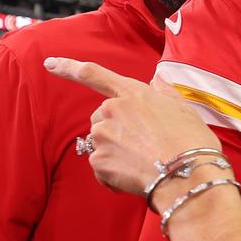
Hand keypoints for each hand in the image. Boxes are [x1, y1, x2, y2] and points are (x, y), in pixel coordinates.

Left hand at [45, 57, 221, 195]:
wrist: (188, 174)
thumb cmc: (191, 141)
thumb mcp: (183, 109)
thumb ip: (164, 93)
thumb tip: (157, 79)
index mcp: (132, 93)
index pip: (94, 74)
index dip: (69, 67)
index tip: (49, 63)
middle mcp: (111, 109)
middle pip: (101, 118)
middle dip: (115, 130)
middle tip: (143, 147)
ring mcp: (102, 135)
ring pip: (101, 143)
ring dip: (115, 153)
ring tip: (143, 163)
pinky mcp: (99, 160)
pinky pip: (101, 167)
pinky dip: (114, 175)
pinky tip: (136, 177)